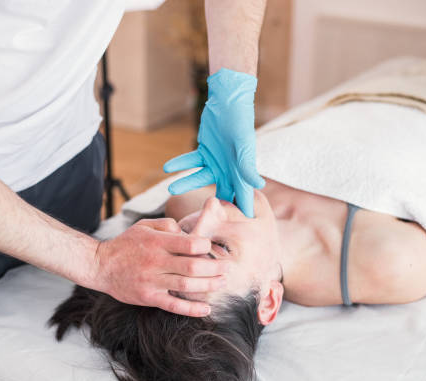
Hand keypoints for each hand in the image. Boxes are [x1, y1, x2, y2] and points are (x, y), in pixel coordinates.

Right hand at [83, 218, 229, 316]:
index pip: (189, 244)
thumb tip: (188, 232)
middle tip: (228, 267)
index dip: (205, 245)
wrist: (100, 265)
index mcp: (157, 242)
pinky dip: (191, 309)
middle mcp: (156, 262)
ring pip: (186, 286)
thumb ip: (167, 225)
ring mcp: (152, 282)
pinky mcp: (149, 298)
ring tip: (222, 283)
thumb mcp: (144, 226)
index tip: (212, 247)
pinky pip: (173, 306)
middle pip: (192, 267)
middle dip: (215, 267)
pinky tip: (206, 309)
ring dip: (208, 286)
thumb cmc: (126, 243)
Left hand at [163, 68, 264, 217]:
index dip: (235, 215)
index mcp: (239, 171)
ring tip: (171, 189)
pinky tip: (167, 168)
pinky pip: (191, 161)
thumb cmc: (240, 123)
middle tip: (196, 221)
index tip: (230, 233)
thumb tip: (258, 186)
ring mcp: (215, 161)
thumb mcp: (244, 146)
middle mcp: (228, 169)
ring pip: (198, 177)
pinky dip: (179, 163)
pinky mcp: (205, 150)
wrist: (230, 102)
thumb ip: (248, 167)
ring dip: (185, 183)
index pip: (239, 198)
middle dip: (208, 208)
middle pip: (218, 193)